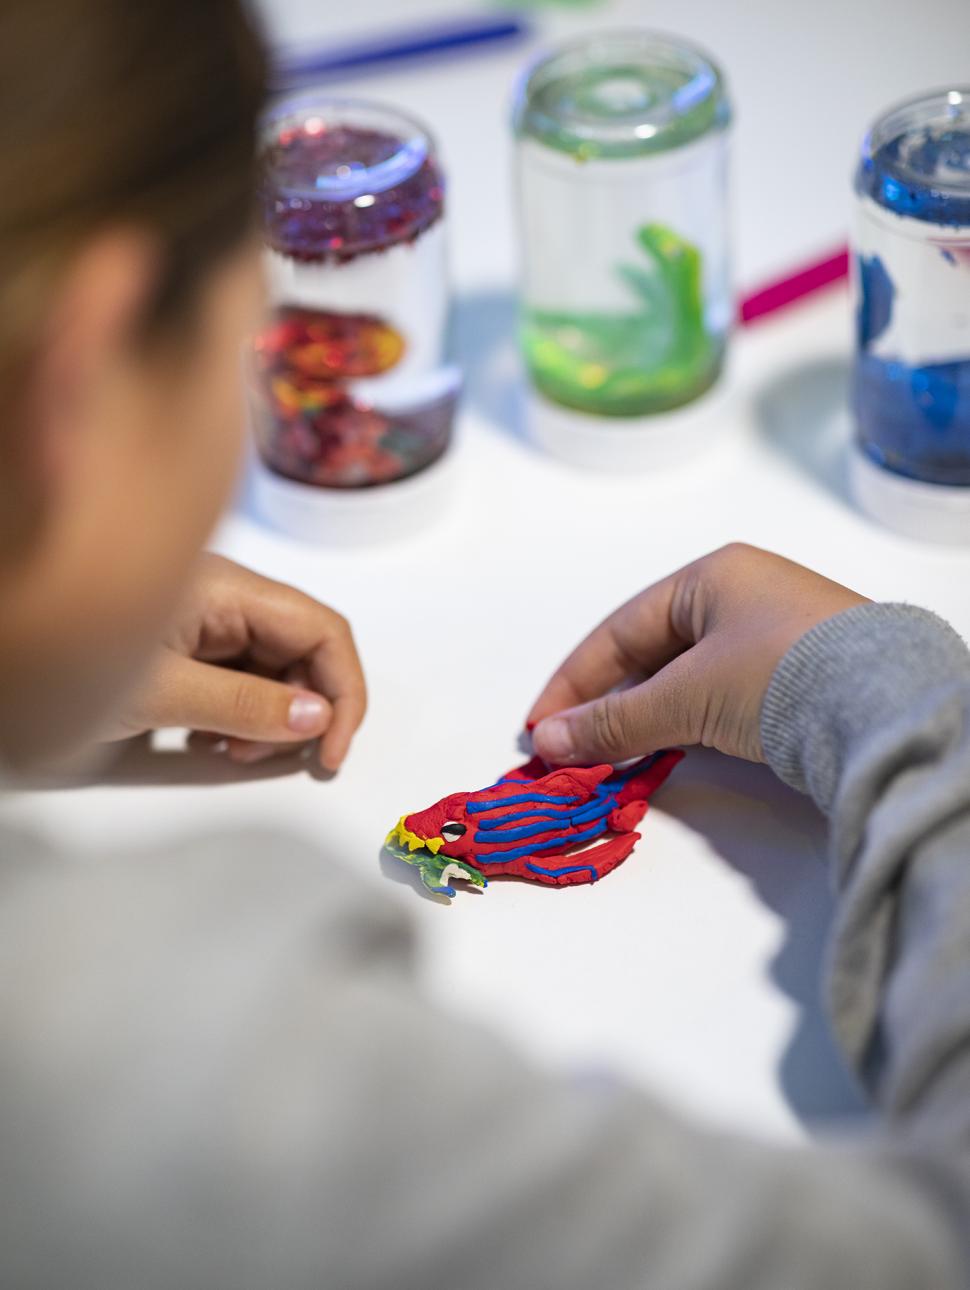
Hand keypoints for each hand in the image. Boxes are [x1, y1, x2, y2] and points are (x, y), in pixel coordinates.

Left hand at [110, 555, 365, 769]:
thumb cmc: (60, 670)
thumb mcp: (159, 694)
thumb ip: (244, 704)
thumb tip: (318, 718)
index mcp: (224, 589)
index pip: (320, 629)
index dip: (343, 689)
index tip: (332, 751)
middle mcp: (221, 601)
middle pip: (303, 649)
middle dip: (307, 707)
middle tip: (282, 759)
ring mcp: (203, 626)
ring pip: (274, 669)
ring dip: (273, 717)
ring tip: (235, 752)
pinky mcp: (186, 652)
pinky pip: (240, 680)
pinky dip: (243, 717)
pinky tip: (214, 742)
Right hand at [528, 543, 867, 765]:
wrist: (887, 708)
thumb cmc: (781, 673)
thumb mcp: (686, 696)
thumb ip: (613, 721)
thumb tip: (550, 742)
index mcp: (713, 577)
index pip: (621, 629)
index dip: (573, 681)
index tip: (540, 726)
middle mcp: (743, 597)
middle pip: (651, 654)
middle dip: (605, 704)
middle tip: (567, 748)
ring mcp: (773, 638)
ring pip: (684, 680)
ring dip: (641, 719)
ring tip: (606, 757)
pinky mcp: (796, 680)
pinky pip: (718, 699)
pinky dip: (683, 726)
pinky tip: (662, 752)